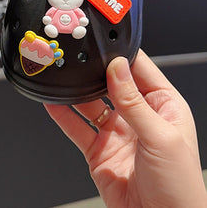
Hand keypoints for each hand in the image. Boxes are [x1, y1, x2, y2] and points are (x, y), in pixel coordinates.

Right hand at [45, 50, 206, 206]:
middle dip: (94, 72)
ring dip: (76, 92)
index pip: (140, 71)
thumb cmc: (179, 187)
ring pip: (91, 103)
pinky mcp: (99, 149)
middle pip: (111, 84)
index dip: (122, 57)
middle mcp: (138, 116)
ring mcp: (117, 133)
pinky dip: (63, 115)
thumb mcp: (161, 138)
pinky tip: (53, 103)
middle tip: (76, 59)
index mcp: (163, 106)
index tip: (103, 45)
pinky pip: (77, 127)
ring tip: (62, 78)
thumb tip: (117, 69)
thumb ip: (134, 102)